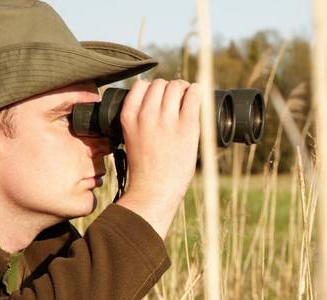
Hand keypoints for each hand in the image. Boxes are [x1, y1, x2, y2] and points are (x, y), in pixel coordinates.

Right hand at [116, 78, 199, 238]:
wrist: (154, 190)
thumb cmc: (145, 169)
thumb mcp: (131, 137)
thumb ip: (139, 119)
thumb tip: (157, 102)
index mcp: (129, 116)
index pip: (141, 85)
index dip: (152, 89)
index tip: (159, 98)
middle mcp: (147, 114)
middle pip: (160, 84)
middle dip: (169, 89)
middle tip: (176, 100)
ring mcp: (167, 120)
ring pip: (176, 86)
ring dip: (183, 89)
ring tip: (187, 98)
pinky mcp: (187, 126)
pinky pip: (194, 96)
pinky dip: (196, 92)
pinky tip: (197, 95)